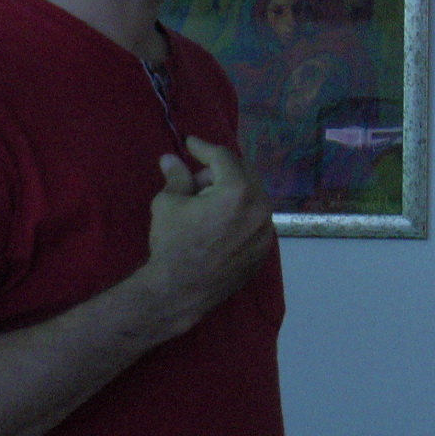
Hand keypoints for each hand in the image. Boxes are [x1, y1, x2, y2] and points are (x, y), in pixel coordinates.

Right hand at [146, 136, 274, 329]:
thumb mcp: (168, 203)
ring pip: (252, 197)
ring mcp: (266, 232)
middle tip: (195, 179)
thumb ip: (177, 176)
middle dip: (218, 171)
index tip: (190, 143)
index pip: (223, 157)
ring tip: (204, 204)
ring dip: (231, 192)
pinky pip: (255, 220)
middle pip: (242, 174)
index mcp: (238, 191)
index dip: (203, 147)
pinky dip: (240, 214)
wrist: (179, 292)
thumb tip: (170, 158)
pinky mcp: (264, 250)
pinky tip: (218, 223)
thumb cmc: (172, 244)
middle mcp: (260, 208)